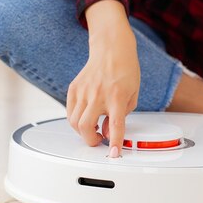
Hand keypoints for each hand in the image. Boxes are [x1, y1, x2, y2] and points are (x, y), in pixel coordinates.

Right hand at [66, 0, 139, 156]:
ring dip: (82, 131)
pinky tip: (86, 116)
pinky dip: (76, 119)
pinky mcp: (74, 88)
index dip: (114, 143)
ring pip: (74, 122)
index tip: (114, 154)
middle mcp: (98, 95)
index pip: (115, 126)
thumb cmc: (125, 70)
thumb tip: (106, 131)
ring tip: (93, 127)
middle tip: (98, 140)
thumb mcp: (132, 95)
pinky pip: (69, 111)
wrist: (111, 48)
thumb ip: (122, 116)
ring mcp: (83, 91)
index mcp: (116, 97)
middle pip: (85, 127)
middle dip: (91, 140)